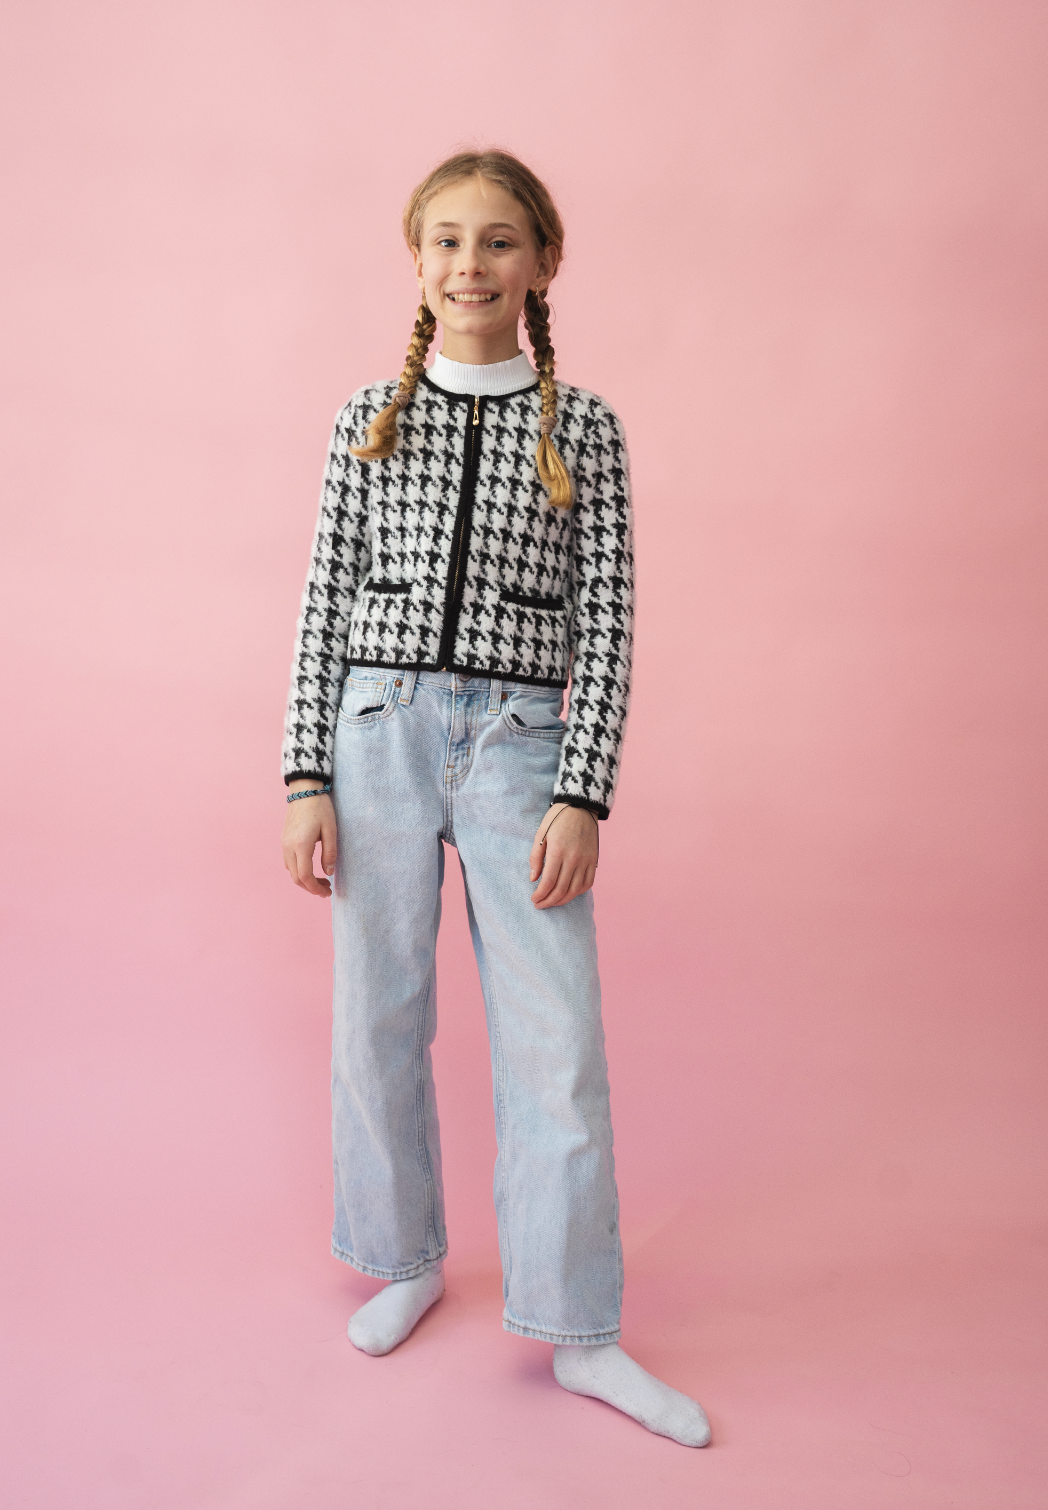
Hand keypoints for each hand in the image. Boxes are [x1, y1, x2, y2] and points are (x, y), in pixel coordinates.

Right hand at [282, 781, 336, 896]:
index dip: (315, 888)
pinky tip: (311, 867)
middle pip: (296, 877)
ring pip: (291, 871)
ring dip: (304, 880)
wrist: (304, 790)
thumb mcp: (331, 830)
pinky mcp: (284, 840)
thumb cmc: (320, 808)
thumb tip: (329, 873)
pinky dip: (299, 870)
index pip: (305, 876)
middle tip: (327, 889)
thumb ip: (330, 853)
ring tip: (322, 879)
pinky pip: (288, 862)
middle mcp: (289, 847)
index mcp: (301, 845)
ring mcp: (284, 843)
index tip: (327, 892)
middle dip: (311, 887)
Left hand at [528, 803, 598, 908]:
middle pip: (561, 889)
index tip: (534, 899)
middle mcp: (573, 858)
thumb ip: (535, 858)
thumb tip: (533, 879)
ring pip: (575, 890)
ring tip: (552, 902)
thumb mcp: (540, 834)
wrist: (580, 806)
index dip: (540, 895)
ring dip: (563, 900)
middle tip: (540, 905)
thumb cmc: (556, 819)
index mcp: (558, 851)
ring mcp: (586, 860)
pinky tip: (569, 894)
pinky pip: (588, 883)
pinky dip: (578, 892)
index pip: (548, 882)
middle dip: (549, 901)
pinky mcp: (593, 860)